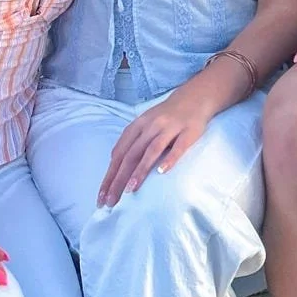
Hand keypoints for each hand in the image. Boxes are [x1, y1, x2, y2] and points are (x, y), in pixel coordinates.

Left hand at [98, 80, 220, 207]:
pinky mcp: (188, 131)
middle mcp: (151, 125)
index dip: (109, 175)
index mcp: (138, 125)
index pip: (119, 153)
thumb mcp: (145, 124)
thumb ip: (132, 143)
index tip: (101, 196)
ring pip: (152, 150)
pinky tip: (162, 172)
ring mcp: (170, 128)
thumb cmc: (166, 116)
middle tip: (111, 201)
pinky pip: (178, 147)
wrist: (195, 96)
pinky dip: (169, 159)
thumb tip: (114, 167)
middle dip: (119, 178)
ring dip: (140, 170)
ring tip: (130, 189)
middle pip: (132, 154)